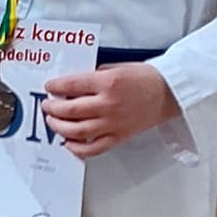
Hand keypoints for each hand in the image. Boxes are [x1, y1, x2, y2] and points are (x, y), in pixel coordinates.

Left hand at [40, 62, 177, 159]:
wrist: (169, 93)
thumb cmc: (146, 78)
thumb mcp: (117, 67)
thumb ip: (93, 77)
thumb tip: (72, 86)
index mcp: (108, 83)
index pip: (72, 85)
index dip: (55, 86)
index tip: (49, 87)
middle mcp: (109, 104)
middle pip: (70, 110)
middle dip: (52, 108)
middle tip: (47, 105)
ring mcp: (113, 123)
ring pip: (77, 131)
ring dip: (58, 127)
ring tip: (52, 121)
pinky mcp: (119, 136)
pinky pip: (93, 148)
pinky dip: (77, 148)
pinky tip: (68, 143)